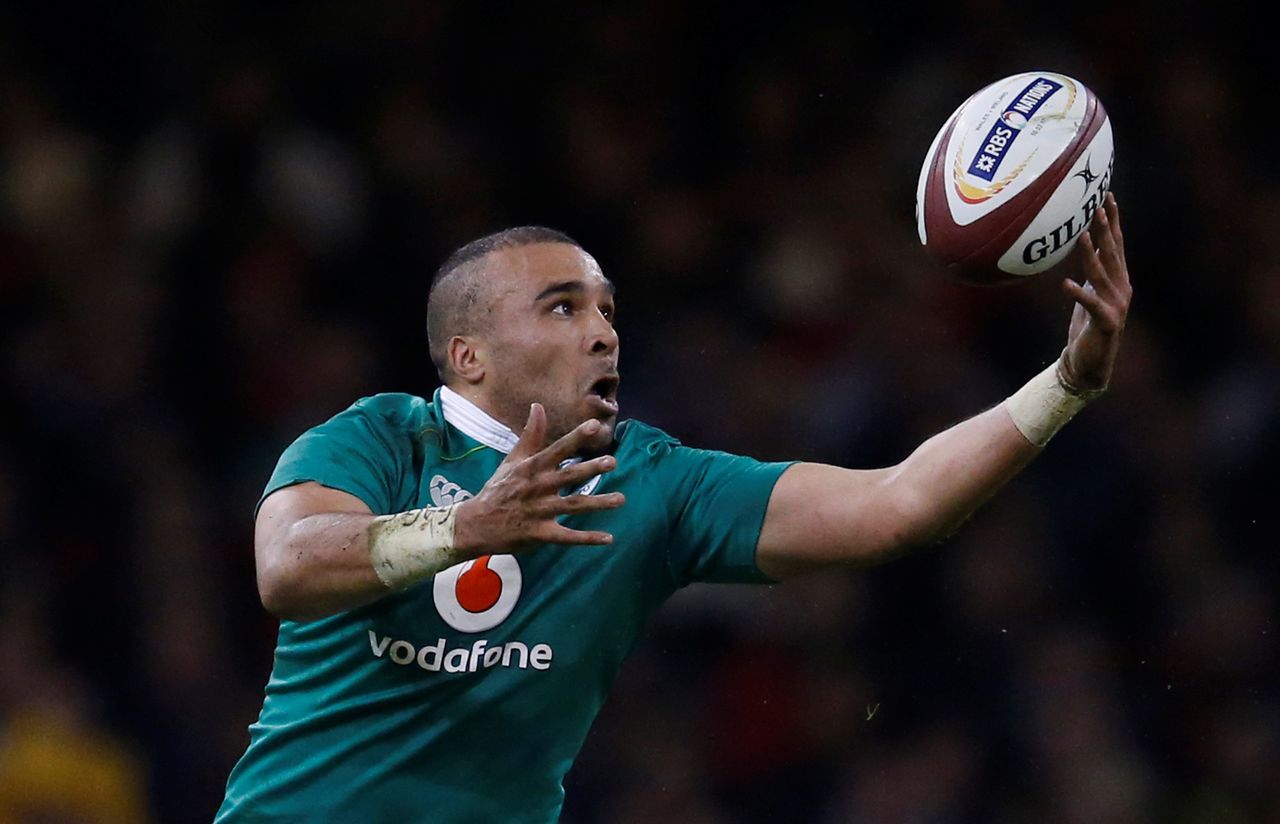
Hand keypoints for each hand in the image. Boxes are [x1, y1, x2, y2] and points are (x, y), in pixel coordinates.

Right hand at [451, 403, 624, 557]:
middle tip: (613, 462)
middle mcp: (538, 488)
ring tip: (621, 499)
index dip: (576, 437)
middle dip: (591, 468)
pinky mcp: (540, 534)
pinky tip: (608, 538)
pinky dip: (587, 538)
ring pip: (573, 506)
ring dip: (598, 503)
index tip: (595, 425)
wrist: (475, 524)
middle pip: (568, 476)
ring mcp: (540, 511)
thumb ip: (531, 435)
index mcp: (532, 468)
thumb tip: (538, 406)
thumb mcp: (513, 460)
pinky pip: (567, 537)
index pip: (557, 449)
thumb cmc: (499, 489)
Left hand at [1058, 192, 1131, 391]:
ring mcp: (1116, 305)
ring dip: (1092, 253)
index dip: (1113, 221)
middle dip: (1105, 229)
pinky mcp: (1106, 322)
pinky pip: (1090, 304)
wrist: (1091, 363)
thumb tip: (1087, 244)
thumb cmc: (1087, 326)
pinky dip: (1078, 294)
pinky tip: (1065, 284)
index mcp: (1118, 280)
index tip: (1107, 197)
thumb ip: (1093, 271)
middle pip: (1112, 253)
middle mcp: (1121, 288)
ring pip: (1101, 274)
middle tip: (1097, 206)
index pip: (1116, 244)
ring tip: (1081, 234)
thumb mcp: (1090, 293)